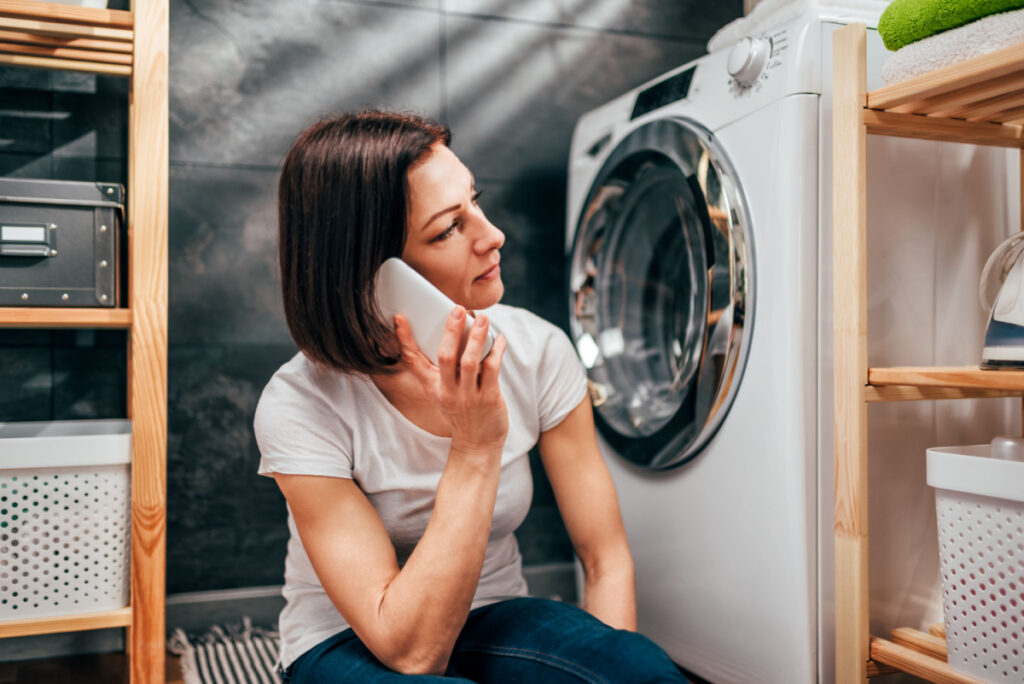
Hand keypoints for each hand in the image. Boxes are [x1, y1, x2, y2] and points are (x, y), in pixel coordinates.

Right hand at [394, 307, 508, 454]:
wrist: (477, 443)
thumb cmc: (461, 412)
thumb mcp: (443, 393)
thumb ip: (445, 369)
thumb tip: (457, 332)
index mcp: (432, 387)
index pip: (413, 361)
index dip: (404, 339)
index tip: (399, 318)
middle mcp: (447, 391)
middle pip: (444, 356)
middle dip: (450, 331)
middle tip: (457, 309)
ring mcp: (467, 396)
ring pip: (469, 361)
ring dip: (476, 337)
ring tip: (482, 318)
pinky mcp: (488, 398)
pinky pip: (492, 369)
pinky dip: (496, 351)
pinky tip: (499, 340)